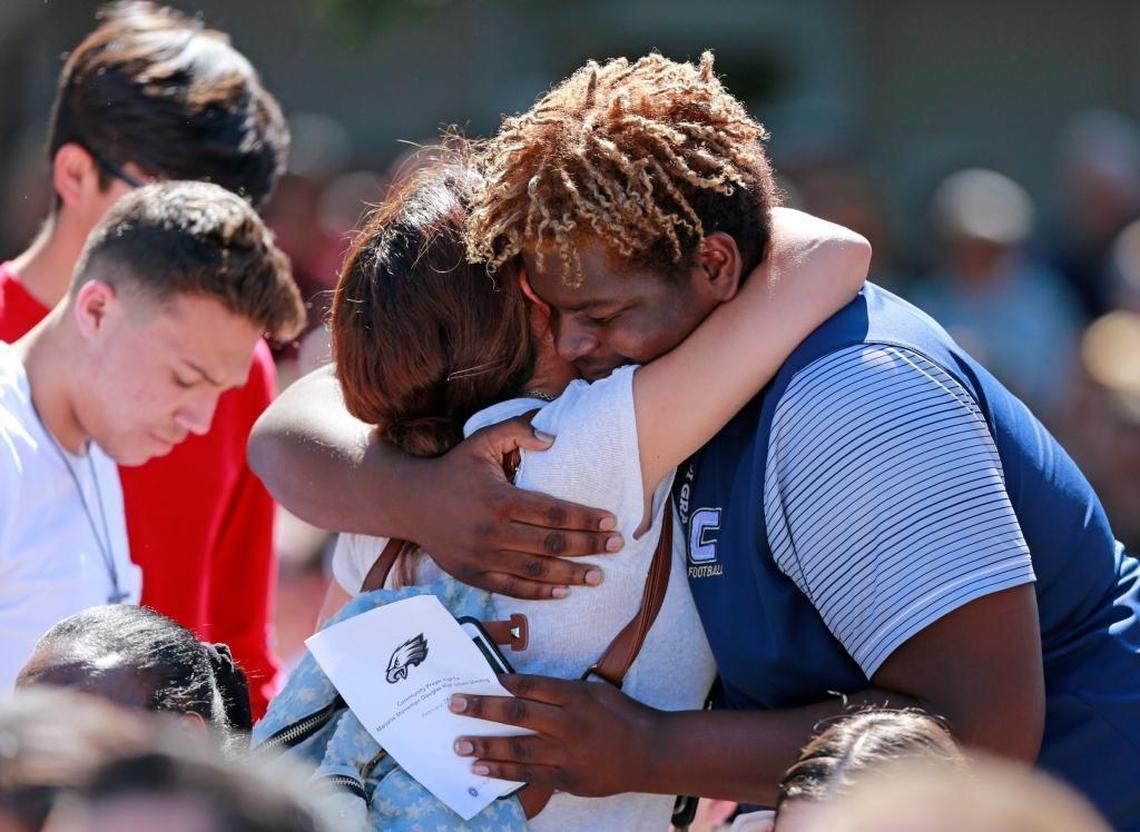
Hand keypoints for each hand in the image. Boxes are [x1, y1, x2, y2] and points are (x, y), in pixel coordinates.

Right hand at [409, 416, 623, 598]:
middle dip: (590, 546)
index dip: (586, 518)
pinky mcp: (473, 575)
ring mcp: (483, 558)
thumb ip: (517, 431)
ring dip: (572, 574)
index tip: (611, 520)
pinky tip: (564, 591)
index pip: (554, 513)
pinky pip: (513, 588)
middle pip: (552, 544)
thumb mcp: (481, 440)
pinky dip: (540, 592)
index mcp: (500, 500)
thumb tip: (553, 439)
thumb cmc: (453, 469)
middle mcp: (493, 533)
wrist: (409, 503)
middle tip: (617, 546)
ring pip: (537, 570)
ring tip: (599, 576)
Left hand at [449, 674, 659, 795]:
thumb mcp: (594, 691)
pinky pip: (530, 776)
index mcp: (576, 697)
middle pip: (519, 714)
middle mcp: (570, 725)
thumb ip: (559, 691)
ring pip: (519, 749)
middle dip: (483, 709)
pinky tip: (482, 769)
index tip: (477, 679)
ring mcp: (568, 755)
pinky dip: (504, 772)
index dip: (502, 682)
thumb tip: (518, 688)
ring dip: (486, 746)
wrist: (650, 752)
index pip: (532, 686)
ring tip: (459, 745)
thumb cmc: (620, 715)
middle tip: (454, 705)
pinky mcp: (568, 780)